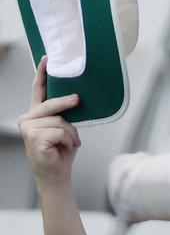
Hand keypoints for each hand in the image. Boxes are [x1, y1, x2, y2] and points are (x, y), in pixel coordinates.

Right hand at [17, 56, 80, 185]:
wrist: (56, 175)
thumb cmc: (60, 154)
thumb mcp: (64, 130)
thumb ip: (63, 115)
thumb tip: (75, 99)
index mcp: (35, 115)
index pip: (38, 91)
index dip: (41, 74)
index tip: (46, 58)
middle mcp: (28, 119)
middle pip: (51, 104)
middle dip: (66, 103)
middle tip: (77, 99)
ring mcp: (28, 128)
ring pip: (59, 121)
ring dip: (71, 134)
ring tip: (69, 144)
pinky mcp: (34, 137)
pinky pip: (60, 132)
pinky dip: (68, 141)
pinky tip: (63, 149)